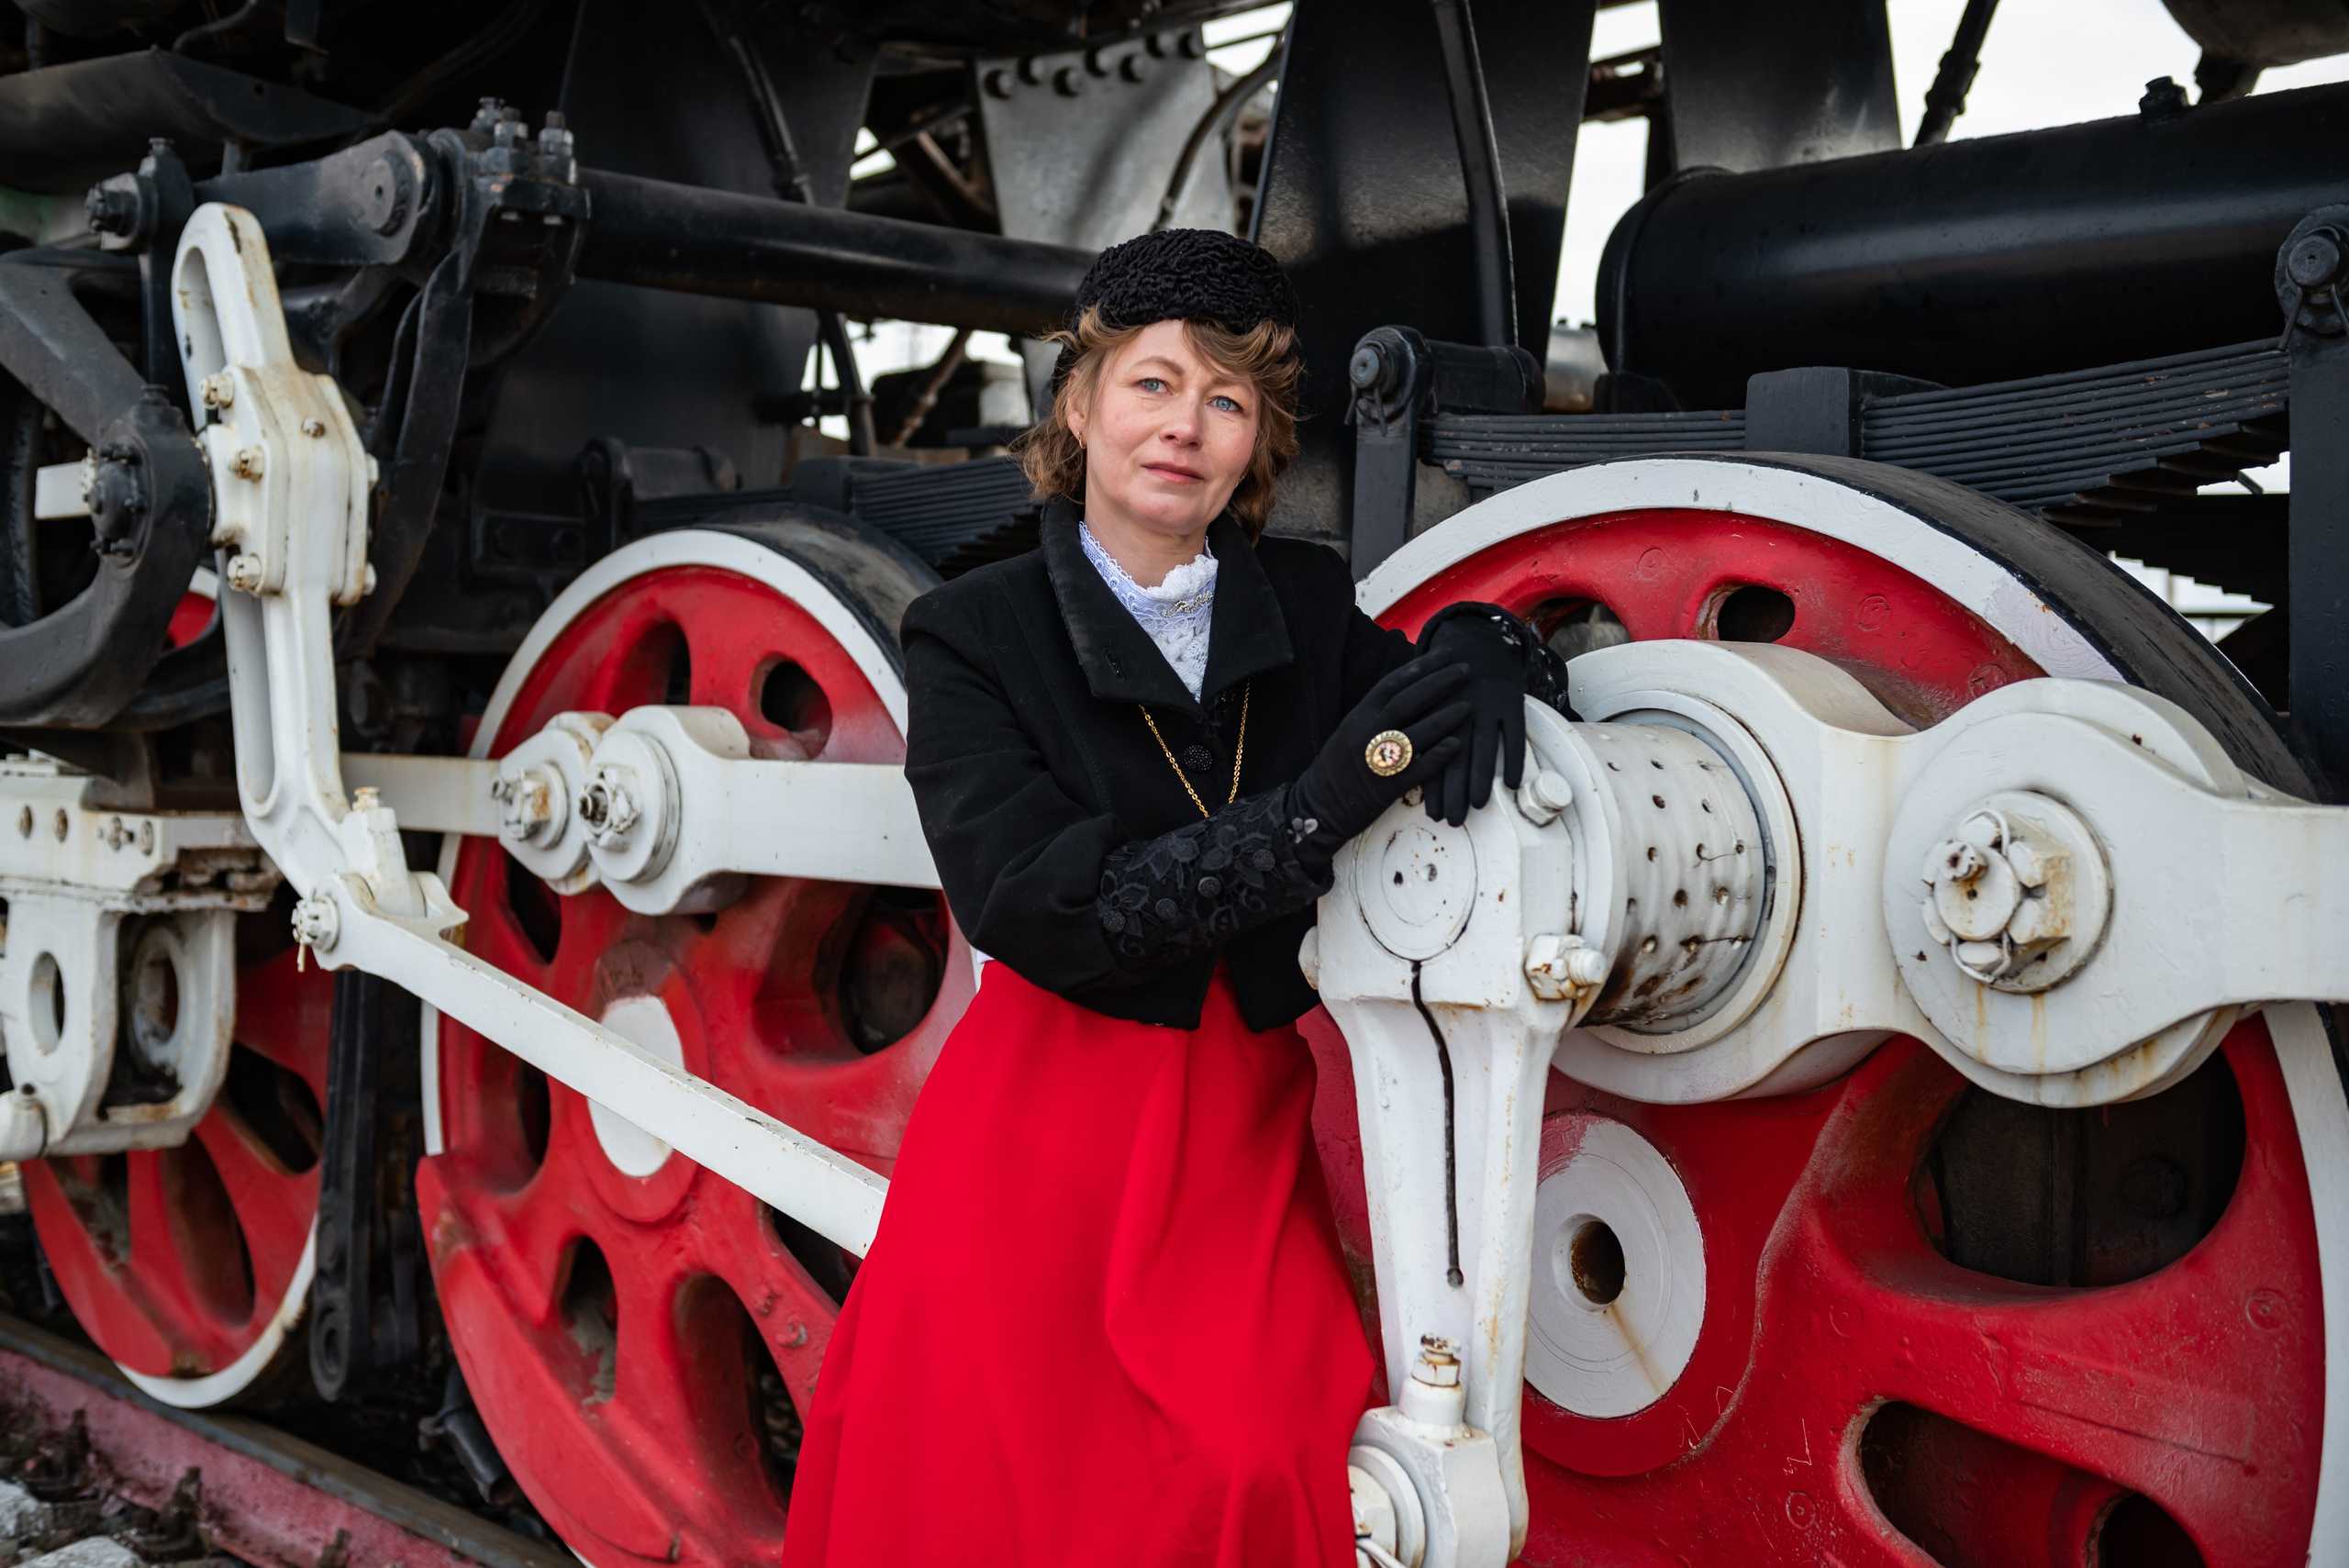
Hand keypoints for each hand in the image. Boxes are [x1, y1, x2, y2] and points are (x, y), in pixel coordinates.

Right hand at [1291, 655, 1469, 847]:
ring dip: (1444, 718)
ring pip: (1416, 734)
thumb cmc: (1337, 768)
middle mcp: (1367, 734)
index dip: (1420, 666)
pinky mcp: (1385, 788)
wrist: (1315, 807)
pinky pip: (1416, 770)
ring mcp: (1377, 761)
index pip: (1392, 683)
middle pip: (1407, 701)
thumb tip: (1408, 692)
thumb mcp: (1350, 731)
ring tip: (1468, 706)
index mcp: (1357, 717)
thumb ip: (1376, 713)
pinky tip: (1456, 745)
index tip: (1444, 654)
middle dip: (1439, 682)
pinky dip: (1436, 757)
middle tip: (1464, 669)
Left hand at [1419, 604, 1538, 824]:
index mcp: (1436, 712)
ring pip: (1484, 747)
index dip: (1433, 786)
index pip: (1433, 755)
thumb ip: (1423, 737)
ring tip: (1478, 805)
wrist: (1481, 648)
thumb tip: (1413, 778)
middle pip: (1456, 756)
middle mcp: (1460, 710)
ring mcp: (1487, 706)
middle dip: (1453, 791)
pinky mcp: (1511, 703)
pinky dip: (1515, 759)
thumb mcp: (1430, 707)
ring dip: (1480, 777)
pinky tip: (1514, 784)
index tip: (1433, 814)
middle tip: (1453, 820)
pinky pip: (1515, 735)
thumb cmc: (1450, 688)